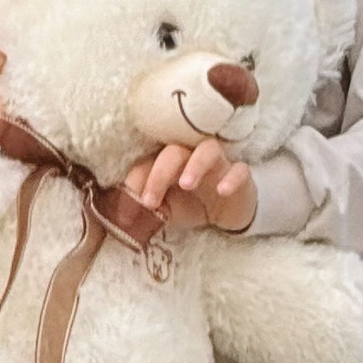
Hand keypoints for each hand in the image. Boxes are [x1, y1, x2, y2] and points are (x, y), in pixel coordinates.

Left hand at [127, 139, 257, 235]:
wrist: (228, 212)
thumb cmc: (192, 203)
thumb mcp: (167, 209)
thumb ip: (148, 206)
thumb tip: (122, 212)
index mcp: (171, 161)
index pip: (151, 160)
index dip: (140, 177)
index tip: (132, 200)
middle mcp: (193, 156)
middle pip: (176, 150)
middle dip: (160, 173)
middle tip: (151, 201)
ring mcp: (218, 163)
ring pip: (209, 149)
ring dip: (196, 164)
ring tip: (187, 184)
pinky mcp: (241, 175)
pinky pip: (240, 169)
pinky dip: (232, 178)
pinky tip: (223, 190)